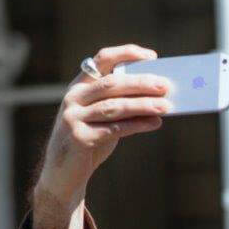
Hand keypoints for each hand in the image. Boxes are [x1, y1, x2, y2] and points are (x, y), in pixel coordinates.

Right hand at [35, 44, 169, 208]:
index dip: (126, 54)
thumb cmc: (89, 141)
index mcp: (79, 86)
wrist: (63, 174)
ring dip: (143, 105)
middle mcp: (74, 98)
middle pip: (112, 84)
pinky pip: (114, 129)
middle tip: (165, 85)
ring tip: (166, 106)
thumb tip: (157, 97)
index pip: (102, 60)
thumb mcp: (102, 119)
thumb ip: (121, 105)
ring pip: (114, 106)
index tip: (151, 56)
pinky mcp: (80, 138)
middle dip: (141, 83)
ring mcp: (74, 117)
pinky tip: (154, 123)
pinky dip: (137, 125)